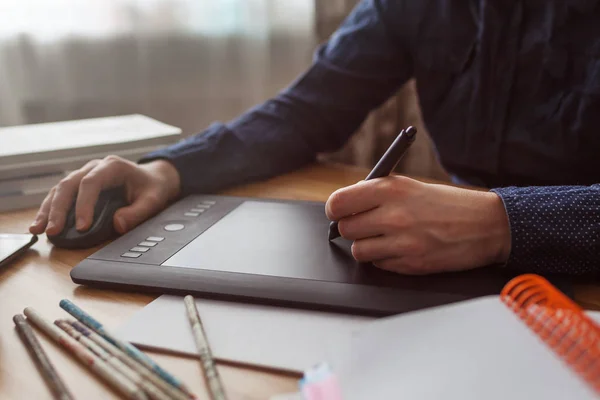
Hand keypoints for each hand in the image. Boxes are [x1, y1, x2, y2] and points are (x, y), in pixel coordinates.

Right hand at [29, 156, 180, 235]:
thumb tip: (118, 224)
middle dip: (58, 209)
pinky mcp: (79, 185)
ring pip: (60, 189)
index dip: (83, 205)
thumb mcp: (153, 201)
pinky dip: (50, 209)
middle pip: (69, 185)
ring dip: (48, 210)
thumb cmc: (152, 188)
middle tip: (53, 230)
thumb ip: (138, 213)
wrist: (153, 178)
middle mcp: (94, 167)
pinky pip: (60, 195)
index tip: (81, 227)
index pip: (91, 183)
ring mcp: (84, 174)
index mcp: (112, 167)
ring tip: (37, 230)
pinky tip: (41, 225)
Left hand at [325, 175, 510, 274]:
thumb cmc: (447, 203)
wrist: (486, 225)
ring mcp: (401, 243)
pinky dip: (385, 258)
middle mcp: (393, 215)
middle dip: (353, 227)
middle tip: (367, 224)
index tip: (339, 211)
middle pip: (345, 229)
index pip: (338, 203)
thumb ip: (376, 192)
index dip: (335, 209)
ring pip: (359, 250)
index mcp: (390, 190)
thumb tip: (345, 203)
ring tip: (386, 237)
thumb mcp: (410, 186)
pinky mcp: (410, 264)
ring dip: (367, 245)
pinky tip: (402, 248)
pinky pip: (379, 264)